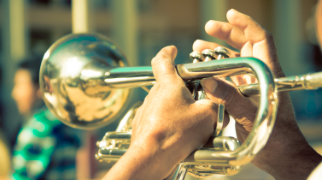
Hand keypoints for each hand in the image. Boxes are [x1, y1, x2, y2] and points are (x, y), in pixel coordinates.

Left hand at [103, 46, 217, 179]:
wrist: (152, 158)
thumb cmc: (175, 134)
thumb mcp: (207, 116)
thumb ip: (214, 105)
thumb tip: (215, 106)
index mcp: (167, 85)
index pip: (163, 60)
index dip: (168, 53)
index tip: (172, 50)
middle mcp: (154, 95)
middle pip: (169, 86)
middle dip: (183, 91)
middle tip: (197, 100)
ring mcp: (147, 111)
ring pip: (165, 105)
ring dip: (178, 110)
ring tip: (192, 125)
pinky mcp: (144, 127)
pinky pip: (160, 120)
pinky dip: (170, 124)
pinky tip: (180, 137)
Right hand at [196, 9, 321, 179]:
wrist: (279, 154)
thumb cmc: (273, 135)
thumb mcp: (250, 115)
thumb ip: (230, 98)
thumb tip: (208, 82)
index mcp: (268, 73)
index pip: (260, 39)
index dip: (246, 24)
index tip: (229, 14)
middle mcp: (260, 74)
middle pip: (245, 45)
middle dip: (226, 34)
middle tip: (207, 29)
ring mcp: (251, 84)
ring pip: (234, 60)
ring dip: (217, 52)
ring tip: (198, 48)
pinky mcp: (244, 95)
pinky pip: (228, 76)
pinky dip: (215, 70)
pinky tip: (203, 70)